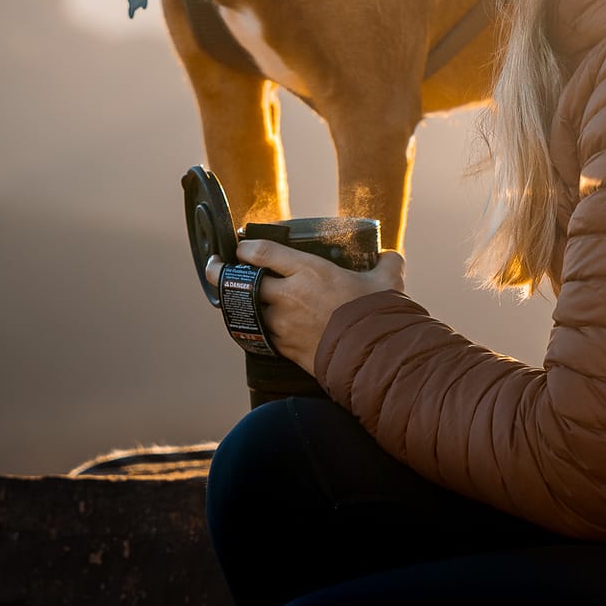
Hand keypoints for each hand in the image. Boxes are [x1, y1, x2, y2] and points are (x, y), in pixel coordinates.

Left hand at [203, 242, 406, 370]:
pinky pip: (261, 334)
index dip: (245, 247)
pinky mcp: (284, 348)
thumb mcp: (388, 283)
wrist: (372, 359)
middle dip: (221, 273)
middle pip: (242, 282)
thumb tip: (391, 257)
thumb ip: (388, 264)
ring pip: (248, 310)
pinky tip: (258, 325)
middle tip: (214, 268)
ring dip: (240, 304)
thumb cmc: (376, 316)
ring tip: (232, 298)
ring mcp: (282, 324)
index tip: (239, 246)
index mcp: (308, 271)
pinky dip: (257, 327)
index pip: (262, 253)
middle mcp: (288, 295)